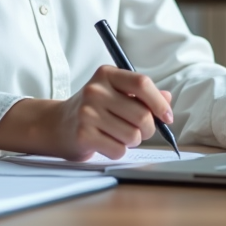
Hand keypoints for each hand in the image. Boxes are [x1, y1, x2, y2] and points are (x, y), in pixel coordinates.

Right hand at [45, 65, 173, 161]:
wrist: (57, 124)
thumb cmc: (93, 108)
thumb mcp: (115, 92)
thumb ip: (142, 94)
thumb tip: (167, 99)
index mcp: (107, 74)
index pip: (141, 84)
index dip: (159, 103)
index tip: (167, 117)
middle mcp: (95, 90)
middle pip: (142, 115)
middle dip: (148, 129)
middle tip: (142, 131)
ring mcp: (87, 112)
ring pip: (133, 135)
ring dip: (132, 141)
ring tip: (119, 134)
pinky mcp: (83, 134)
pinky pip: (119, 150)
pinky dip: (118, 150)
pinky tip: (106, 142)